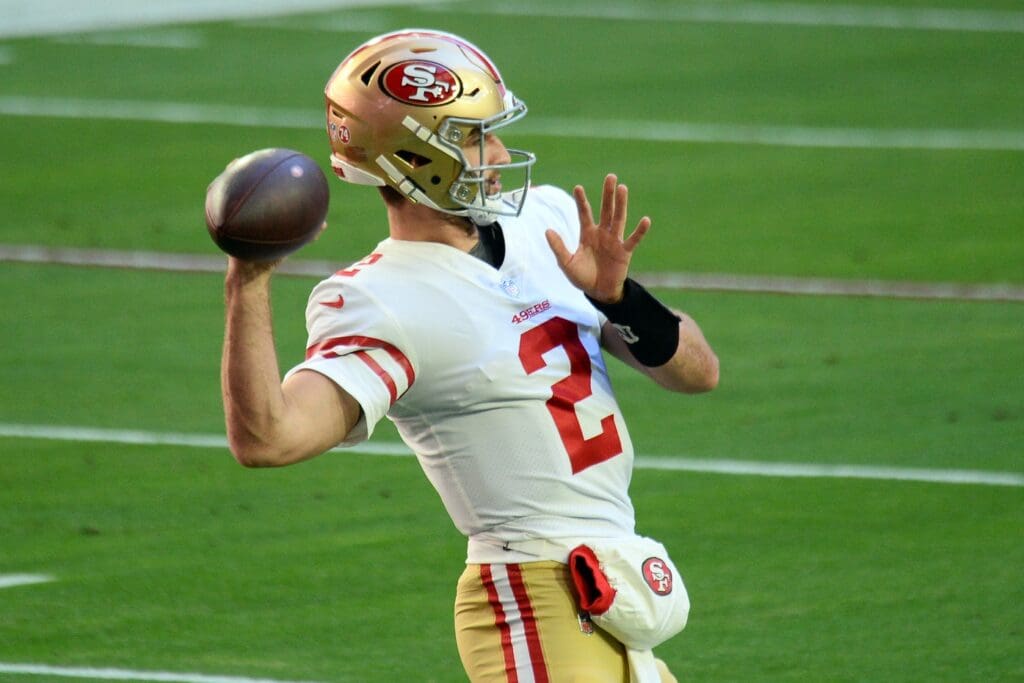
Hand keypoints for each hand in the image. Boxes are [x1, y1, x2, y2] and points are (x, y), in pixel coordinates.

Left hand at [545, 174, 650, 303]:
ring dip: (621, 204)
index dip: (581, 201)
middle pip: (606, 210)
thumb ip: (559, 247)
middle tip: (610, 177)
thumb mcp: (567, 263)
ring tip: (622, 188)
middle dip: (607, 194)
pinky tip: (646, 220)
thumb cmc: (582, 277)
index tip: (578, 187)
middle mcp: (602, 233)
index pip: (585, 213)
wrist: (598, 292)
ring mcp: (615, 241)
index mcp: (587, 234)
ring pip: (619, 218)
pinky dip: (640, 231)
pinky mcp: (625, 252)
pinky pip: (633, 239)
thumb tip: (547, 230)